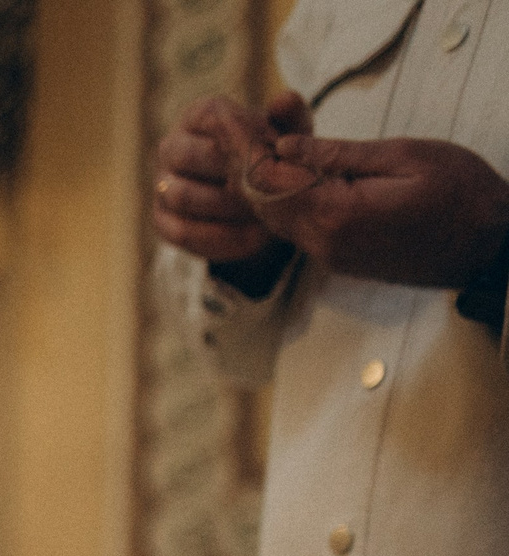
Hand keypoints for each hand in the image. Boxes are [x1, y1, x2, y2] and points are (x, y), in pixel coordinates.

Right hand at [151, 93, 305, 266]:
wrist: (259, 198)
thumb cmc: (272, 157)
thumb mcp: (288, 136)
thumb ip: (291, 118)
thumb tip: (284, 100)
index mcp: (199, 116)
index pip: (209, 117)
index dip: (244, 135)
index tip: (276, 151)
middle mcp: (171, 146)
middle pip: (186, 156)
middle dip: (230, 174)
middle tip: (268, 189)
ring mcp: (162, 185)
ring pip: (180, 195)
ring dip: (226, 207)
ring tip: (265, 214)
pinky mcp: (162, 220)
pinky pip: (182, 231)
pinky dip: (222, 237)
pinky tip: (255, 237)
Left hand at [255, 131, 508, 288]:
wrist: (489, 247)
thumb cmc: (460, 194)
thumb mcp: (405, 157)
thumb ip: (339, 155)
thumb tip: (284, 147)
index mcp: (338, 216)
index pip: (270, 184)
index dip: (250, 153)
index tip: (239, 125)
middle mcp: (324, 245)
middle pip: (263, 206)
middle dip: (250, 168)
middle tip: (244, 132)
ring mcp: (330, 258)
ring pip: (276, 220)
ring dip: (266, 186)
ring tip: (264, 146)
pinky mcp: (338, 261)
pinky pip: (297, 229)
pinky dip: (286, 201)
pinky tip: (290, 175)